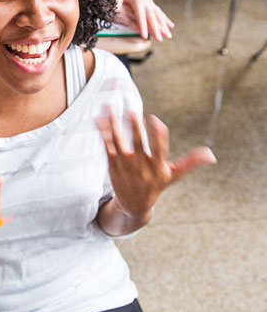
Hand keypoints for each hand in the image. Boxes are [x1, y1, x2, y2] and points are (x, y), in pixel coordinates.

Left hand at [96, 109, 215, 218]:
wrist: (133, 204)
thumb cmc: (156, 185)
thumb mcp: (174, 175)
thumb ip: (191, 162)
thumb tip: (212, 155)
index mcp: (157, 167)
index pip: (158, 150)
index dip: (157, 135)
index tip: (155, 120)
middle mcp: (140, 166)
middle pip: (136, 144)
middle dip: (135, 128)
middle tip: (132, 111)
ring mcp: (124, 165)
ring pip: (118, 141)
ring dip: (112, 124)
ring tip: (109, 106)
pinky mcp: (112, 164)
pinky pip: (107, 145)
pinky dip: (102, 131)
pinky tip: (99, 118)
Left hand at [115, 0, 173, 41]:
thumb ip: (115, 4)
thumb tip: (112, 14)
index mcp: (137, 0)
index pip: (140, 16)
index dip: (143, 26)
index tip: (145, 36)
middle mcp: (146, 1)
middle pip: (152, 17)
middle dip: (157, 29)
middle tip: (161, 39)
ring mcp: (149, 2)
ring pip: (158, 15)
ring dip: (164, 26)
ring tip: (169, 36)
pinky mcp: (150, 2)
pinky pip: (159, 12)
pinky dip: (165, 19)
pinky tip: (170, 25)